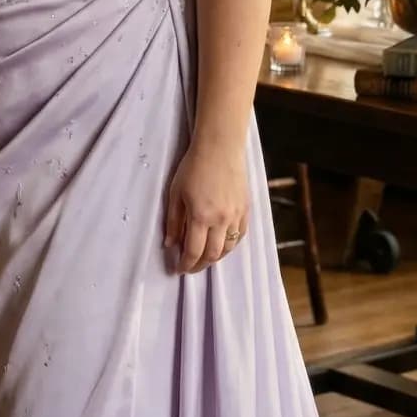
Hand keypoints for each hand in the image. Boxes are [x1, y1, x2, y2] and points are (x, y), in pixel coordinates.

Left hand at [164, 137, 248, 272]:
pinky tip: (222, 244)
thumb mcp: (175, 193)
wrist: (220, 148)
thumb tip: (170, 244)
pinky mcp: (245, 209)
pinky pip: (240, 236)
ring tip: (205, 258)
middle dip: (200, 265)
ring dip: (215, 257)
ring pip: (228, 248)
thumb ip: (173, 222)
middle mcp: (221, 220)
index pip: (193, 251)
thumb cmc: (193, 167)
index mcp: (201, 216)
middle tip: (190, 267)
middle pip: (212, 255)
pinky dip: (230, 245)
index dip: (185, 264)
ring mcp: (236, 216)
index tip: (179, 269)